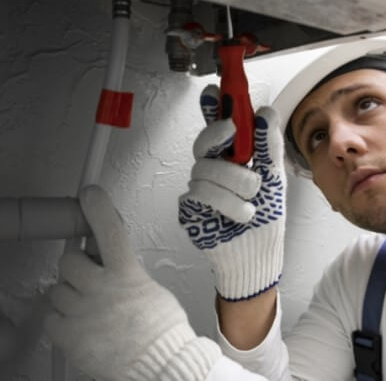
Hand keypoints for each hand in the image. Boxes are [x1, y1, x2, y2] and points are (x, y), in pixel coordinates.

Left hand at [45, 185, 220, 380]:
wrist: (159, 365)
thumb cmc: (161, 331)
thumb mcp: (150, 289)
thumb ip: (127, 274)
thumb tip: (112, 267)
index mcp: (127, 275)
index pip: (110, 231)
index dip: (98, 208)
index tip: (90, 194)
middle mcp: (102, 289)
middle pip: (69, 260)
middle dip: (77, 266)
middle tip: (88, 276)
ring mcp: (83, 312)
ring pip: (58, 289)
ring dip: (71, 294)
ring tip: (89, 308)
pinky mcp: (70, 336)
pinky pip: (52, 317)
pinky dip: (63, 319)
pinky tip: (81, 324)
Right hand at [179, 85, 286, 300]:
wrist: (258, 253)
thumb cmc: (266, 215)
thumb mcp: (274, 177)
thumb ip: (268, 146)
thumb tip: (265, 113)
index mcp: (232, 158)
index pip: (217, 126)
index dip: (212, 108)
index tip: (214, 92)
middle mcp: (213, 169)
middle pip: (203, 142)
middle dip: (219, 137)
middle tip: (231, 131)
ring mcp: (199, 187)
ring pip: (205, 169)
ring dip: (236, 185)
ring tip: (251, 202)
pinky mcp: (190, 208)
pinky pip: (201, 193)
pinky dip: (228, 204)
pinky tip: (239, 215)